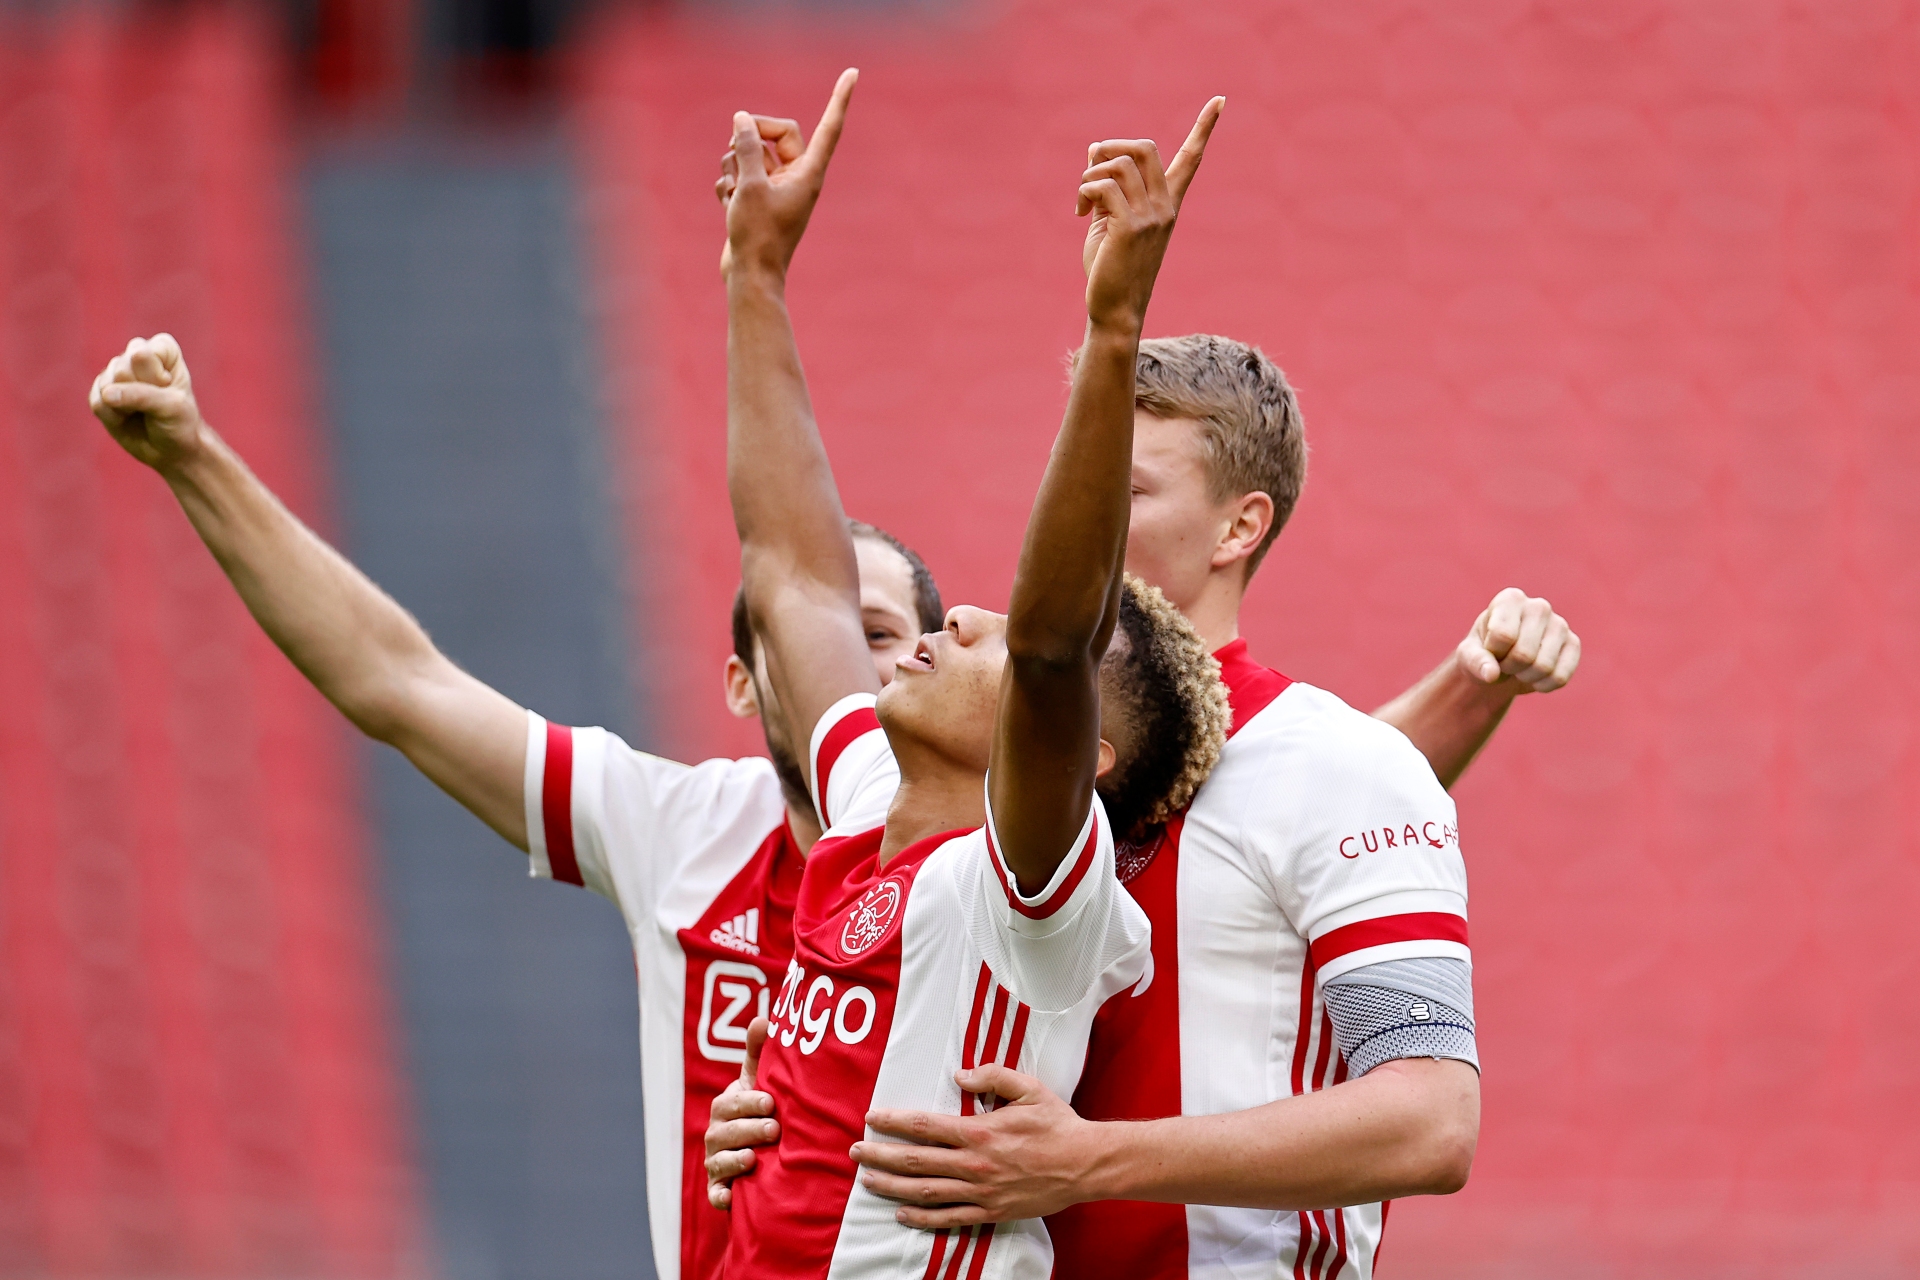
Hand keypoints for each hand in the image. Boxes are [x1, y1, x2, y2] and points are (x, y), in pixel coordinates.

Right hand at [89, 334, 206, 470]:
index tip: (169, 388)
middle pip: (122, 367)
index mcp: (162, 349)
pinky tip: (126, 419)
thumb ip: (140, 394)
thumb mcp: (171, 407)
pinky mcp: (101, 393)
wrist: (170, 451)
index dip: (155, 376)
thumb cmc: (179, 423)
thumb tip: (106, 393)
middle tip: (155, 404)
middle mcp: (137, 356)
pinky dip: (112, 417)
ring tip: (142, 412)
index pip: (144, 352)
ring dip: (125, 406)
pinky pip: (96, 401)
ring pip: (106, 384)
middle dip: (139, 392)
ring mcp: (117, 373)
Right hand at [705, 1016, 778, 1208]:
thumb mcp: (760, 1082)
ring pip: (719, 1161)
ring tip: (755, 1159)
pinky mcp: (719, 1189)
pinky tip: (731, 1197)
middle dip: (749, 1130)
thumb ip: (759, 1053)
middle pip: (726, 1132)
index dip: (749, 1102)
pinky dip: (720, 1196)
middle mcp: (716, 1134)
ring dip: (736, 1160)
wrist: (763, 1155)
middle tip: (774, 1130)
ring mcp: (716, 1162)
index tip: (771, 1101)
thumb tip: (762, 1019)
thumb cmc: (761, 1110)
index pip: (731, 1102)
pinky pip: (715, 1194)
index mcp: (726, 1107)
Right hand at [717, 69, 856, 280]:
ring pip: (751, 154)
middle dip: (750, 135)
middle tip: (734, 147)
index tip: (854, 72)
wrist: (750, 276)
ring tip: (734, 193)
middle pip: (776, 133)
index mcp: (809, 173)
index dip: (840, 99)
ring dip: (734, 166)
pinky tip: (728, 207)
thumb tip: (742, 119)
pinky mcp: (758, 199)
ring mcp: (777, 188)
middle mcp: (797, 177)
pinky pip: (740, 175)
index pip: (829, 127)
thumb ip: (747, 147)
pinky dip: (730, 186)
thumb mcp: (750, 184)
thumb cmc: (757, 235)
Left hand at [852, 1064, 1099, 1227]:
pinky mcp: (990, 1211)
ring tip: (867, 1179)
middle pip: (916, 1161)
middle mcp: (974, 1164)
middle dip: (880, 1155)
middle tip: (855, 1151)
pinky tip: (901, 1213)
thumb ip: (992, 1075)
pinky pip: (949, 1218)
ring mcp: (981, 1191)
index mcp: (980, 1131)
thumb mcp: (1028, 1088)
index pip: (925, 1125)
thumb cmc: (1056, 1124)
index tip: (872, 1118)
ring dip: (892, 1186)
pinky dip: (922, 1218)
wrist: (1085, 1164)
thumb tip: (960, 1073)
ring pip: (925, 1191)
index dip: (894, 1121)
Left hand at [1078, 97, 1223, 332]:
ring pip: (1119, 163)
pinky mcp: (1130, 227)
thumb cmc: (1110, 270)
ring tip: (1082, 203)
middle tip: (1090, 173)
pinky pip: (1104, 185)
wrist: (1115, 311)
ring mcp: (1151, 217)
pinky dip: (1085, 191)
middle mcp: (1165, 207)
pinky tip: (1081, 213)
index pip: (1190, 160)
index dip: (1204, 128)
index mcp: (1167, 205)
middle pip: (1143, 147)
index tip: (1220, 100)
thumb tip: (1095, 148)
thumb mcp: (1109, 220)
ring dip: (1090, 175)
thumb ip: (1107, 186)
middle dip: (1109, 147)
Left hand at [1458, 587, 1580, 692]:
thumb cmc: (1484, 652)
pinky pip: (1560, 677)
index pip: (1503, 635)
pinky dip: (1542, 685)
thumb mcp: (1469, 656)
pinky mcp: (1573, 644)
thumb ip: (1476, 662)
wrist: (1502, 662)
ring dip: (1525, 677)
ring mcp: (1560, 624)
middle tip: (1505, 661)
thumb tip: (1491, 674)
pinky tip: (1535, 675)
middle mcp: (1539, 606)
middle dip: (1509, 667)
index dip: (1493, 653)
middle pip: (1524, 654)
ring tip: (1519, 666)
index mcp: (1510, 599)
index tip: (1491, 649)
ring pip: (1544, 667)